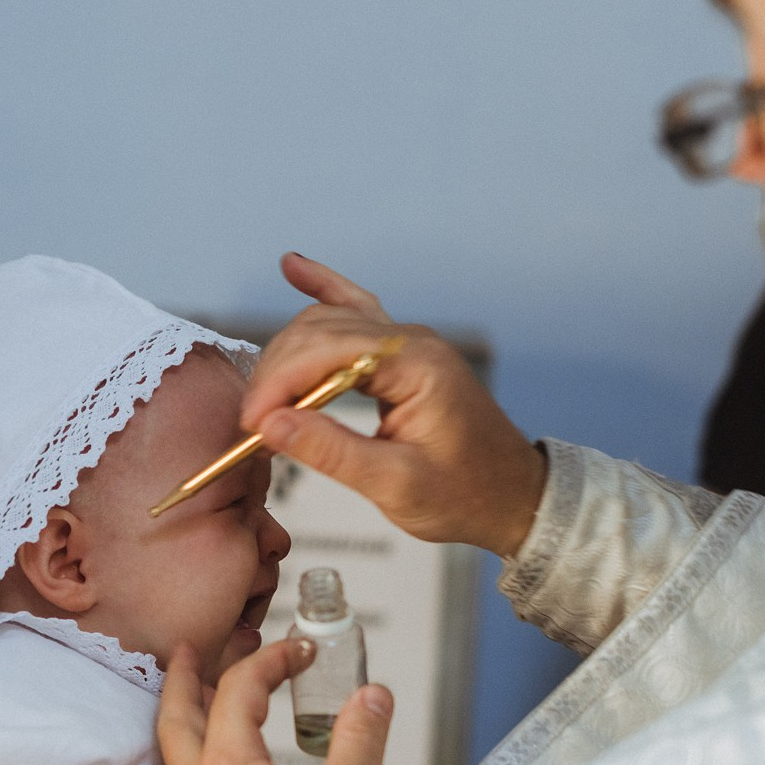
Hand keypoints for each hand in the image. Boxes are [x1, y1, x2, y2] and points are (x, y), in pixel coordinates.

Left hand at [156, 637, 391, 764]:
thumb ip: (360, 737)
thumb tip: (372, 693)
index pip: (237, 691)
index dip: (271, 660)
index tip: (304, 649)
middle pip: (176, 718)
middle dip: (183, 677)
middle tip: (188, 648)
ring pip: (179, 753)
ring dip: (190, 715)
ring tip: (204, 691)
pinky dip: (204, 752)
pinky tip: (229, 759)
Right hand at [247, 253, 548, 556]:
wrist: (511, 497)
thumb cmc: (465, 494)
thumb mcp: (396, 485)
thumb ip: (332, 452)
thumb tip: (272, 424)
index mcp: (417, 367)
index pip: (328, 350)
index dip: (280, 382)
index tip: (253, 423)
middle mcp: (411, 342)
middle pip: (320, 331)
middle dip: (276, 373)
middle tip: (252, 424)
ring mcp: (406, 343)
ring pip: (327, 323)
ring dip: (287, 356)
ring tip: (262, 402)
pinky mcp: (400, 354)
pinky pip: (354, 310)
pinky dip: (322, 291)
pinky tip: (293, 267)